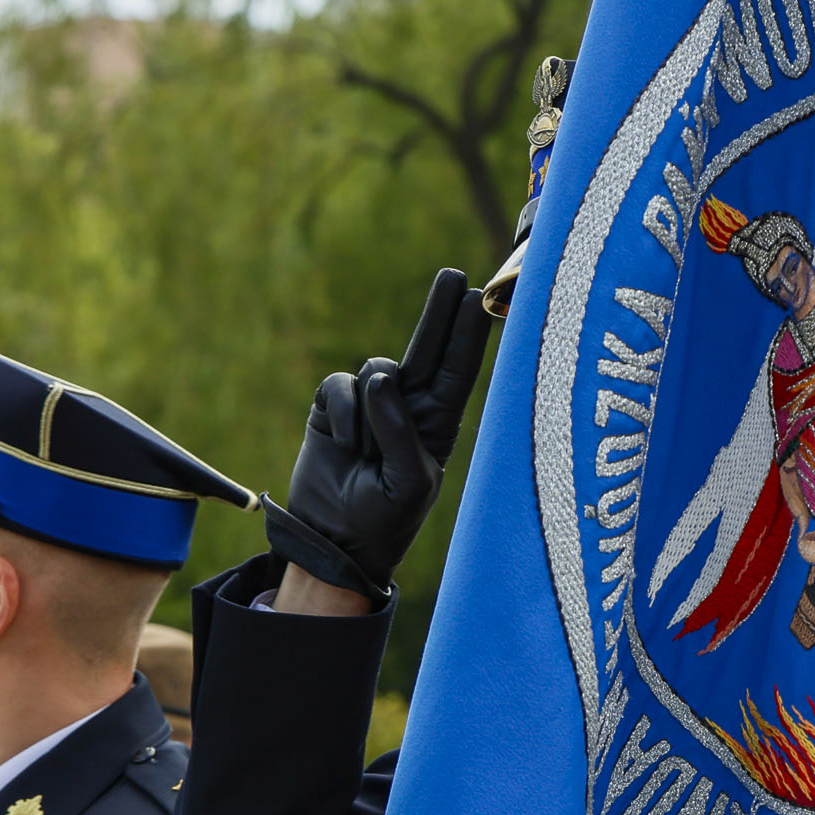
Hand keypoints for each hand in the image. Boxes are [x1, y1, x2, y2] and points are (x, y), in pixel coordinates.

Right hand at [267, 268, 495, 601]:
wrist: (335, 538)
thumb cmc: (385, 518)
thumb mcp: (408, 483)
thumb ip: (400, 432)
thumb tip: (380, 379)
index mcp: (439, 424)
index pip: (458, 370)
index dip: (469, 333)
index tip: (480, 299)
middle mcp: (409, 406)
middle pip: (428, 347)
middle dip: (440, 311)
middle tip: (454, 276)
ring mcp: (371, 403)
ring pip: (376, 370)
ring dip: (369, 412)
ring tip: (366, 454)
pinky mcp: (334, 405)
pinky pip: (339, 385)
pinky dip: (341, 412)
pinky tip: (342, 443)